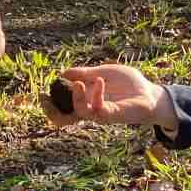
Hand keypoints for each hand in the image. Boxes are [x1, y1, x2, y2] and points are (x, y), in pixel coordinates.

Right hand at [42, 64, 174, 129]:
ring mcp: (99, 114)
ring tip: (78, 83)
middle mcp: (89, 109)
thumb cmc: (129, 84)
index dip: (49, 104)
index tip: (41, 93)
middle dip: (51, 109)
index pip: (61, 107)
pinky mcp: (111, 115)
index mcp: (85, 100)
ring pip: (79, 112)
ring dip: (75, 98)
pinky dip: (96, 94)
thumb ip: (85, 73)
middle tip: (45, 97)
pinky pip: (98, 108)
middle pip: (63, 118)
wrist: (150, 93)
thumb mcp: (103, 72)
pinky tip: (100, 81)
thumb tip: (64, 73)